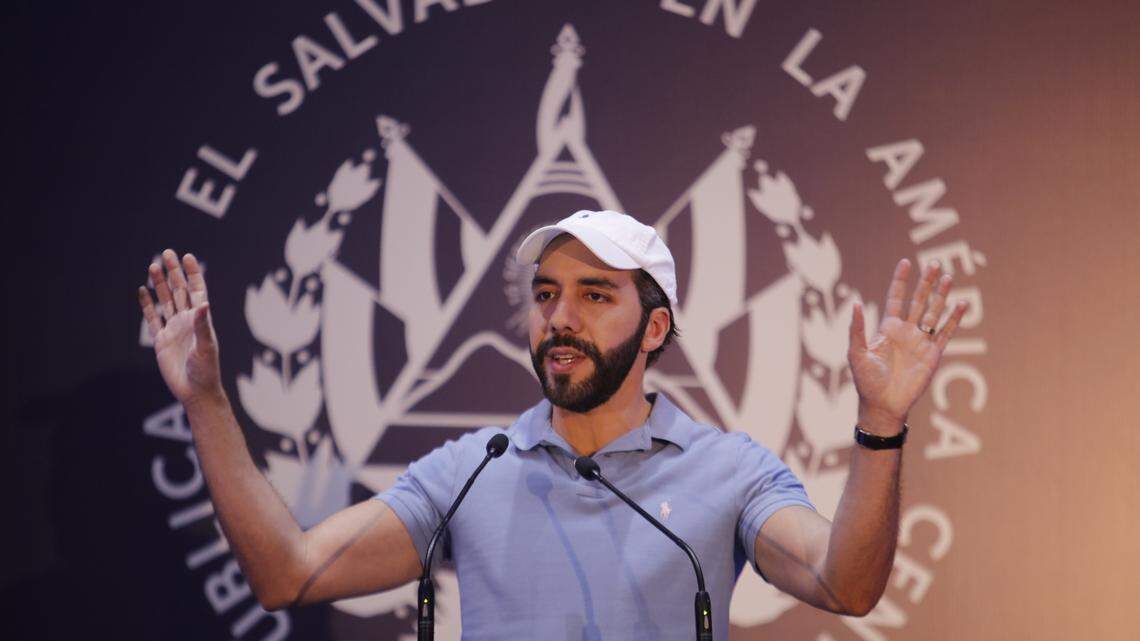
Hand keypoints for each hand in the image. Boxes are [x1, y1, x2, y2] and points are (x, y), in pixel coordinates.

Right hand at [137, 249, 223, 404]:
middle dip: (174, 272)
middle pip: (179, 290)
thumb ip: (203, 325)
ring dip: (159, 284)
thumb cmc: (207, 370)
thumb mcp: (207, 347)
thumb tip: (203, 303)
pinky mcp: (161, 340)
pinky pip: (153, 319)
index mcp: (201, 320)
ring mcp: (174, 329)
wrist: (195, 392)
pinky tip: (143, 291)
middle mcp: (187, 321)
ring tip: (153, 266)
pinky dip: (147, 305)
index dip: (193, 274)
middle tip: (167, 253)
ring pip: (165, 301)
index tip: (188, 256)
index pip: (197, 291)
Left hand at [847, 259, 967, 432]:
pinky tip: (961, 304)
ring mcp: (921, 341)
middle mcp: (906, 331)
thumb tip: (855, 303)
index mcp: (887, 328)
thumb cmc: (866, 381)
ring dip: (941, 296)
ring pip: (934, 312)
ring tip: (949, 278)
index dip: (901, 280)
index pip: (896, 298)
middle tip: (936, 264)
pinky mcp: (933, 354)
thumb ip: (856, 329)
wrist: (883, 405)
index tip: (906, 262)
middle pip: (918, 300)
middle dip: (926, 283)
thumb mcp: (856, 353)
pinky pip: (946, 333)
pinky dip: (954, 319)